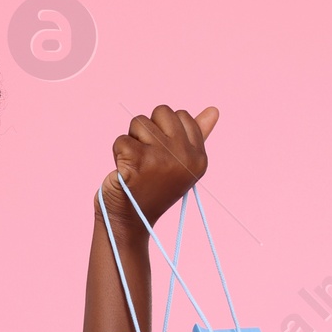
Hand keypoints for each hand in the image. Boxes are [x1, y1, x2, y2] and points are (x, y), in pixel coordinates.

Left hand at [101, 104, 218, 231]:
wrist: (130, 222)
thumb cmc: (153, 190)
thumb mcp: (180, 164)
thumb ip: (197, 136)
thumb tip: (214, 110)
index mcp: (198, 158)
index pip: (181, 115)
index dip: (164, 130)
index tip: (161, 156)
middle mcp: (184, 157)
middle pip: (161, 112)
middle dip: (148, 130)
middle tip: (146, 159)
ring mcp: (162, 159)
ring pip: (139, 122)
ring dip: (131, 141)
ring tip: (135, 165)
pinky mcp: (138, 161)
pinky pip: (121, 139)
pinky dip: (117, 153)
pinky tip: (124, 170)